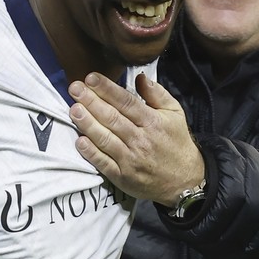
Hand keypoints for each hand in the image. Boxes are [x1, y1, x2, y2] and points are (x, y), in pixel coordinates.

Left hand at [68, 72, 204, 206]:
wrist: (185, 181)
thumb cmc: (177, 142)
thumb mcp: (175, 113)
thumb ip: (157, 94)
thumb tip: (139, 77)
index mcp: (152, 122)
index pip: (126, 101)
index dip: (107, 89)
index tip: (91, 77)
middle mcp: (140, 140)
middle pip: (112, 118)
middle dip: (91, 101)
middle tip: (74, 88)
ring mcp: (130, 160)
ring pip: (105, 139)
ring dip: (87, 123)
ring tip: (73, 109)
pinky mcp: (122, 177)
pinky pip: (103, 163)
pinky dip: (91, 152)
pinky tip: (79, 140)